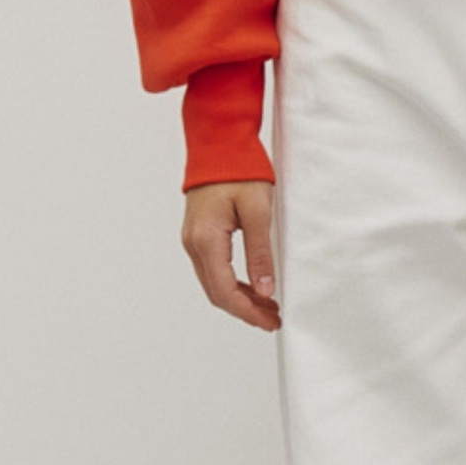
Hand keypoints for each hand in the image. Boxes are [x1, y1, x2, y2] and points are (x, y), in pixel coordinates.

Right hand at [181, 179, 280, 329]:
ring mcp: (192, 240)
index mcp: (207, 240)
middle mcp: (193, 244)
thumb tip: (264, 290)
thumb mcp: (258, 211)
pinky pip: (212, 269)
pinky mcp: (198, 235)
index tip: (270, 321)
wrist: (218, 143)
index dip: (248, 312)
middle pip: (216, 293)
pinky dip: (231, 283)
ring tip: (267, 306)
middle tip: (273, 318)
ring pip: (213, 283)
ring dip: (239, 299)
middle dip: (245, 310)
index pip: (225, 291)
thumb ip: (260, 253)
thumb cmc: (240, 170)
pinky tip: (252, 285)